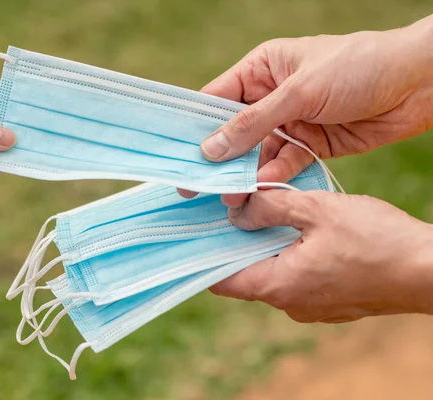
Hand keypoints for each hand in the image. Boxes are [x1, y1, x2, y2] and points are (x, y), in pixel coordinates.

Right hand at [179, 15, 432, 204]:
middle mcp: (271, 96)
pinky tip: (262, 190)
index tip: (178, 155)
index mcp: (262, 69)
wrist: (419, 83)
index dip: (196, 127)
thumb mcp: (299, 91)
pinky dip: (274, 177)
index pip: (217, 99)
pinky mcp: (311, 144)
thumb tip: (210, 149)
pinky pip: (284, 164)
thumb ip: (253, 123)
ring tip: (231, 198)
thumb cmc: (357, 67)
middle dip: (219, 159)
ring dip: (245, 175)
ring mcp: (291, 122)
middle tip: (195, 188)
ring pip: (257, 153)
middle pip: (234, 132)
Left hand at [210, 190, 432, 322]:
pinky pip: (298, 278)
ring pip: (274, 273)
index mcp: (279, 286)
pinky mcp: (331, 302)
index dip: (204, 256)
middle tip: (234, 209)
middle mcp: (290, 304)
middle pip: (246, 274)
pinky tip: (301, 229)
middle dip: (238, 243)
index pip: (221, 281)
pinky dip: (291, 255)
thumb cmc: (377, 240)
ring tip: (269, 212)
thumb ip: (270, 206)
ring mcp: (312, 306)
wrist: (431, 270)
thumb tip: (236, 211)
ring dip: (268, 246)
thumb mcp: (317, 210)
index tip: (198, 231)